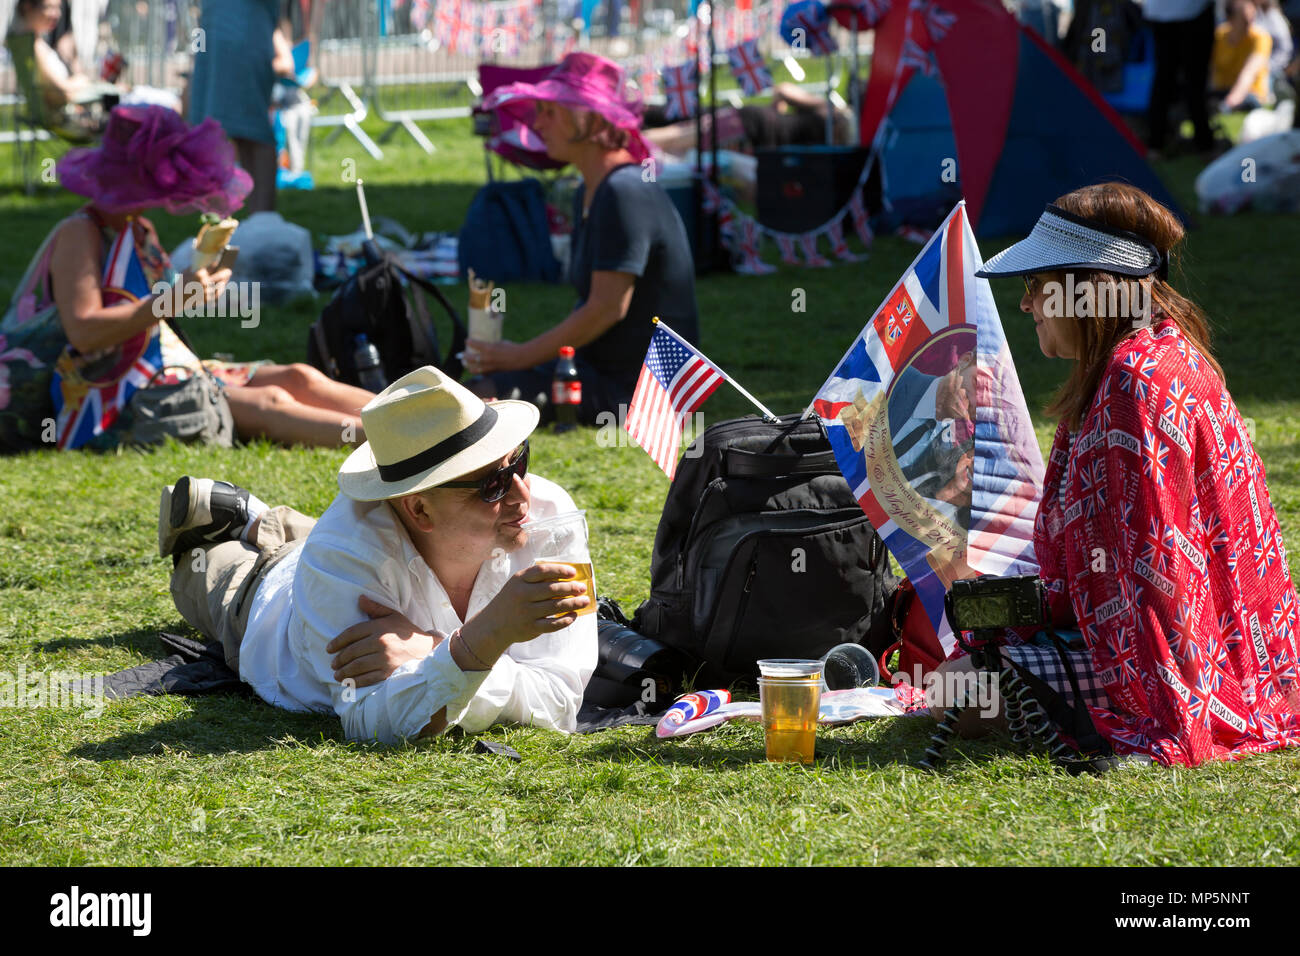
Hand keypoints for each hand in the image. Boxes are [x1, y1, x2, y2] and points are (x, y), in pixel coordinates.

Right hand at [180, 265, 231, 305]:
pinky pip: (217, 293)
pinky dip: (220, 289)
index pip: (213, 266)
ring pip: (220, 285)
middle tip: (229, 270)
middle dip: (226, 272)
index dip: (218, 263)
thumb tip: (207, 263)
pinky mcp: (208, 299)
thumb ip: (196, 267)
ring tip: (227, 278)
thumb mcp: (186, 272)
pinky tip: (222, 286)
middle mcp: (204, 283)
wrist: (177, 298)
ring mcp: (207, 292)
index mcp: (199, 274)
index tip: (221, 261)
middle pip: (220, 275)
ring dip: (224, 281)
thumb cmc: (181, 283)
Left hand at [326, 595, 440, 687]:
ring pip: (357, 666)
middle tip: (333, 664)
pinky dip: (355, 681)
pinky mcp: (388, 673)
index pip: (351, 633)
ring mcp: (384, 659)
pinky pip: (367, 678)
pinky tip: (349, 682)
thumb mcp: (394, 616)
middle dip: (339, 659)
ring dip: (344, 672)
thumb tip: (360, 599)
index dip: (337, 642)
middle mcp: (381, 642)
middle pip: (352, 652)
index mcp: (380, 627)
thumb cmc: (408, 633)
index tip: (329, 649)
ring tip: (338, 674)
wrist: (428, 650)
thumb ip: (376, 608)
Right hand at [459, 563, 589, 663]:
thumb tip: (568, 578)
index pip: (543, 571)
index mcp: (519, 580)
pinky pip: (553, 624)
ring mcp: (526, 612)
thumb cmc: (512, 600)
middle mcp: (522, 594)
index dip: (560, 570)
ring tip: (585, 600)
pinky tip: (574, 615)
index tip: (573, 573)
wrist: (493, 625)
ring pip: (555, 606)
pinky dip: (566, 620)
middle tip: (583, 588)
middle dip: (571, 587)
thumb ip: (537, 580)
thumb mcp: (517, 585)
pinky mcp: (531, 627)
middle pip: (552, 588)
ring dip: (574, 603)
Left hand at [464, 338, 528, 374]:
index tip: (467, 341)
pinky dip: (479, 371)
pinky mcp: (493, 371)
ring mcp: (489, 366)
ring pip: (474, 369)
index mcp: (488, 348)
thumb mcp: (500, 342)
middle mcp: (486, 358)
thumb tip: (486, 346)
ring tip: (466, 364)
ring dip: (469, 366)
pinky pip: (483, 373)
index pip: (473, 344)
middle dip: (464, 356)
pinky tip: (478, 369)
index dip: (468, 342)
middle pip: (469, 358)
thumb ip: (491, 345)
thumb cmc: (512, 348)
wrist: (521, 358)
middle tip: (462, 354)